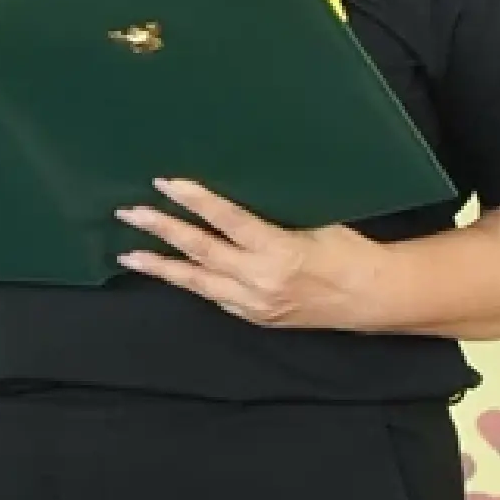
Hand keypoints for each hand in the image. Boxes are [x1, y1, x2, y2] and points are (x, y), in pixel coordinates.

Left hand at [114, 177, 379, 329]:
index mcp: (279, 250)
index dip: (195, 200)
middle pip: (201, 251)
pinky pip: (214, 297)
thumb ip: (270, 215)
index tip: (166, 182)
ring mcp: (254, 303)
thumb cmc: (348, 251)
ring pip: (198, 282)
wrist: (370, 298)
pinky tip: (171, 272)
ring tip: (130, 254)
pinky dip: (190, 282)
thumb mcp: (313, 222)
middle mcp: (260, 280)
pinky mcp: (255, 317)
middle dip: (163, 230)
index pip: (227, 220)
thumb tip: (233, 193)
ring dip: (162, 266)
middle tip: (130, 213)